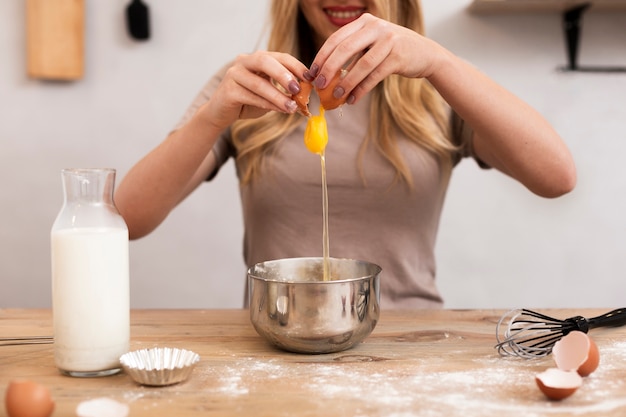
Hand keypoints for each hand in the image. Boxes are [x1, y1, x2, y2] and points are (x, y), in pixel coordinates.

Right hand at [203, 51, 308, 130]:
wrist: (221, 113)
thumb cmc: (248, 101)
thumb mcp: (270, 94)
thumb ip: (284, 91)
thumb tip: (306, 95)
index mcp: (257, 58)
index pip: (279, 57)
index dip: (296, 66)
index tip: (310, 78)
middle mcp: (244, 61)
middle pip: (265, 61)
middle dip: (284, 74)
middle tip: (298, 88)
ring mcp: (234, 74)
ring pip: (259, 83)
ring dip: (278, 96)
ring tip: (293, 107)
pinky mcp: (228, 90)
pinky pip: (251, 96)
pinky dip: (268, 104)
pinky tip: (280, 110)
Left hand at [306, 13, 440, 104]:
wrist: (425, 54)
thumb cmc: (392, 51)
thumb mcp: (371, 45)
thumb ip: (352, 53)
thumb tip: (325, 74)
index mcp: (364, 22)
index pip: (336, 38)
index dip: (322, 57)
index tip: (312, 73)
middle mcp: (376, 27)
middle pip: (345, 49)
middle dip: (329, 69)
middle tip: (319, 85)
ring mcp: (389, 41)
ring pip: (361, 65)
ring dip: (346, 83)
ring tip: (337, 96)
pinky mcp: (398, 57)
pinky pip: (374, 76)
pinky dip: (361, 89)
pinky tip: (353, 99)